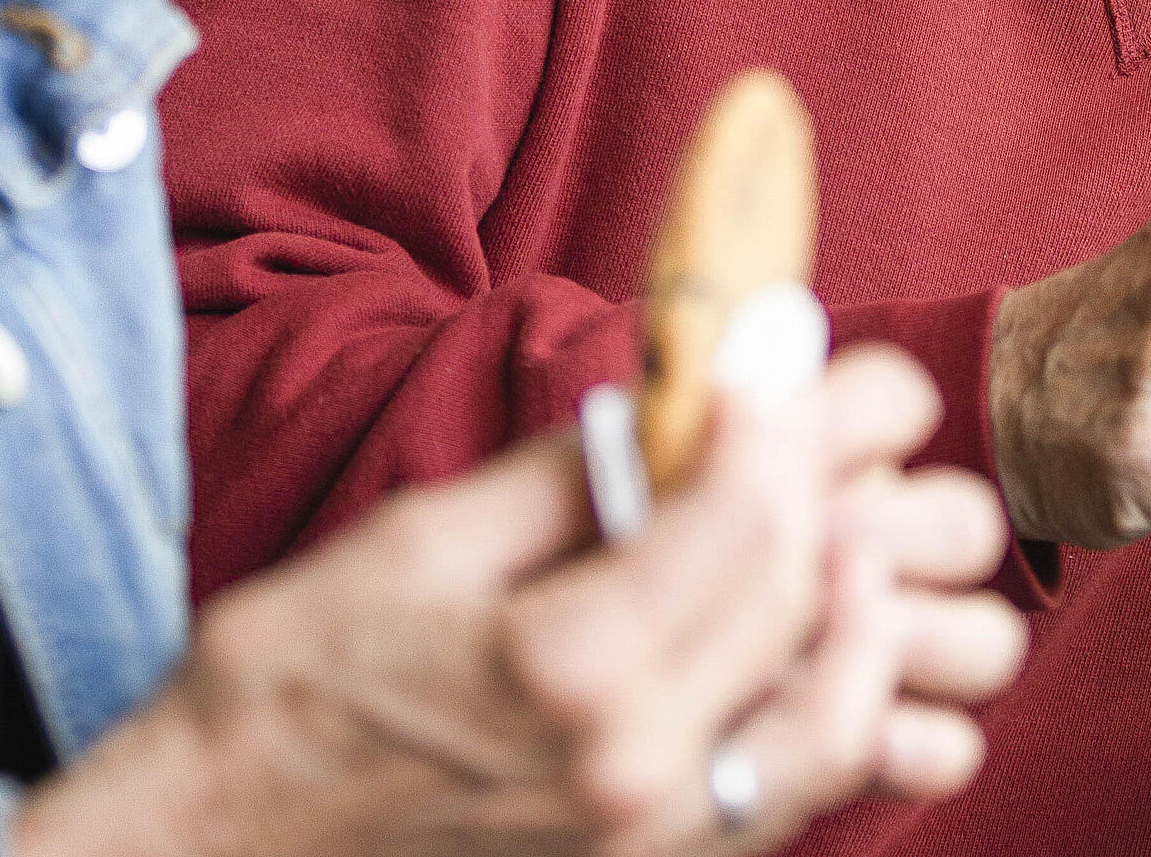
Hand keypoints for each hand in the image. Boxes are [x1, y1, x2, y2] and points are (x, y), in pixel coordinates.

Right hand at [16, 346, 1025, 856]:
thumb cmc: (286, 694)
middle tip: (843, 398)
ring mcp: (650, 844)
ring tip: (856, 529)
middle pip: (796, 599)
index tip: (782, 343)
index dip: (782, 415)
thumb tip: (673, 392)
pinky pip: (788, 796)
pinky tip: (820, 640)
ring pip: (832, 718)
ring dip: (864, 612)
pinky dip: (833, 712)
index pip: (744, 520)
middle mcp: (635, 771)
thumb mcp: (416, 547)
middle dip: (833, 480)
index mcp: (572, 669)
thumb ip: (565, 475)